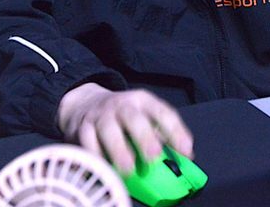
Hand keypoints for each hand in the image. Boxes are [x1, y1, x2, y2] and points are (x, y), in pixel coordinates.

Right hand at [57, 84, 193, 173]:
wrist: (85, 102)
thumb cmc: (122, 114)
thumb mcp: (143, 114)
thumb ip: (162, 132)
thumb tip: (185, 154)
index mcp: (143, 100)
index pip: (162, 112)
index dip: (176, 131)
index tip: (186, 151)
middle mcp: (122, 105)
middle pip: (134, 118)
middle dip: (145, 138)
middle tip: (153, 157)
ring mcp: (101, 115)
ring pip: (108, 130)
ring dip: (119, 150)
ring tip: (128, 169)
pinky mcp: (82, 128)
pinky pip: (88, 142)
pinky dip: (96, 156)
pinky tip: (105, 166)